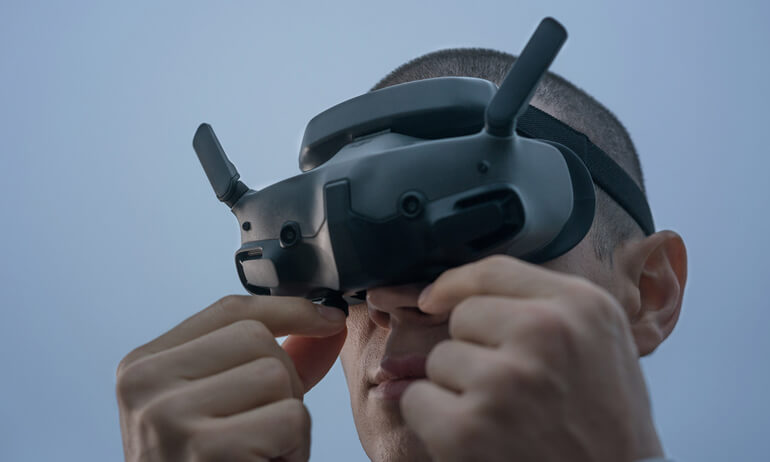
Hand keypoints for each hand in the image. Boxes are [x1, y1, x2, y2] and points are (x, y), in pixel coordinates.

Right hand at [116, 295, 346, 460]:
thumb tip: (330, 318)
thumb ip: (277, 359)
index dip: (289, 309)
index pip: (229, 310)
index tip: (329, 316)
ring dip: (290, 420)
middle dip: (284, 382)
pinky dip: (294, 448)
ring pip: (276, 374)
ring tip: (260, 454)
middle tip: (264, 431)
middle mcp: (143, 383)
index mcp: (144, 366)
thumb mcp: (231, 407)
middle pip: (257, 339)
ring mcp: (167, 415)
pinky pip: (289, 417)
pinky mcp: (202, 448)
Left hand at [400, 255, 662, 461]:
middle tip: (515, 389)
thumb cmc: (606, 421)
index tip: (436, 298)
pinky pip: (419, 399)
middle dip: (475, 349)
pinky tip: (479, 438)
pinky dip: (435, 421)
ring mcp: (504, 380)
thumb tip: (442, 295)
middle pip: (464, 315)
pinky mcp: (468, 428)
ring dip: (459, 387)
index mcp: (581, 306)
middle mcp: (545, 333)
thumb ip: (540, 305)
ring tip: (505, 417)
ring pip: (440, 358)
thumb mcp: (598, 342)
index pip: (494, 270)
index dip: (456, 283)